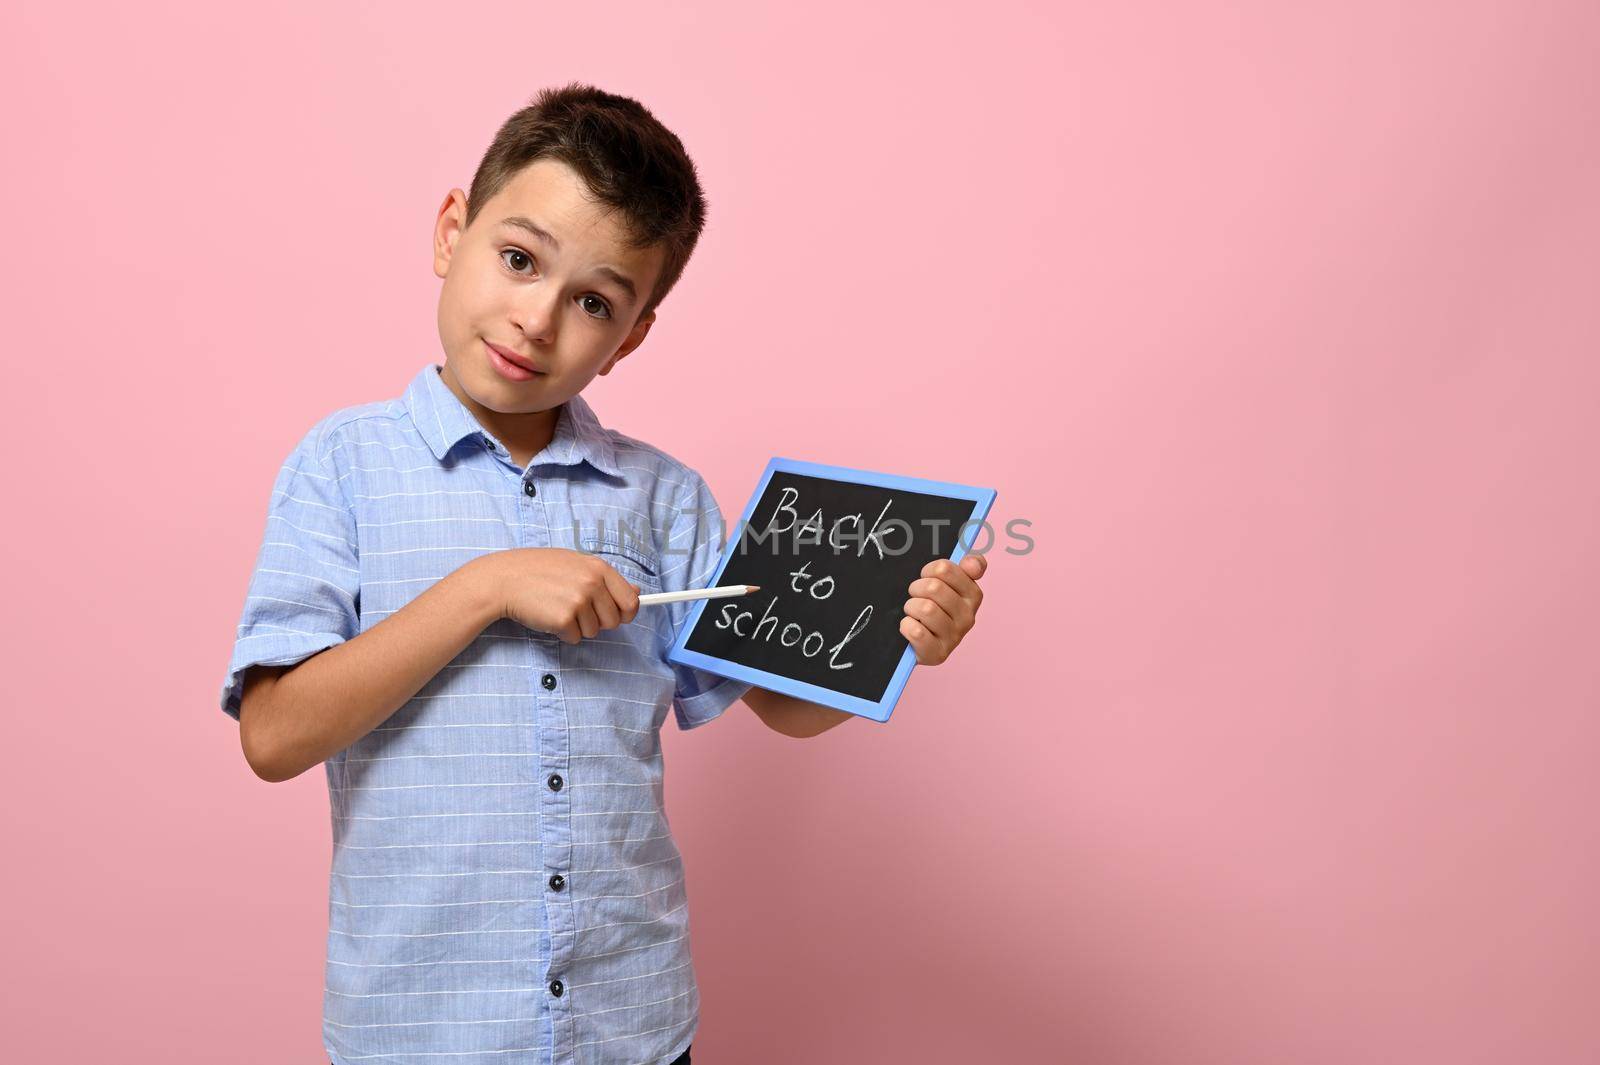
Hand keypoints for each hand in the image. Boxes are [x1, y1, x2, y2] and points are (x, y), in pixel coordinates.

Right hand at [473, 548, 640, 643]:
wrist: (504, 578)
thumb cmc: (538, 570)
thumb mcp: (574, 563)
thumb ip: (604, 578)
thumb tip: (636, 592)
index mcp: (598, 568)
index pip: (630, 600)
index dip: (626, 613)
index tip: (619, 616)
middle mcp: (592, 583)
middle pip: (613, 621)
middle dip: (598, 622)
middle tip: (576, 610)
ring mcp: (578, 601)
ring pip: (594, 632)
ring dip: (578, 627)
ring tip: (558, 608)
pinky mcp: (564, 619)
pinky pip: (575, 638)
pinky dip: (563, 633)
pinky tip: (549, 616)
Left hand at [900, 553, 986, 664]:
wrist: (917, 641)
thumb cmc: (932, 605)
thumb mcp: (947, 582)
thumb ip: (966, 566)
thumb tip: (971, 564)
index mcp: (973, 595)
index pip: (945, 569)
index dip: (929, 570)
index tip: (927, 576)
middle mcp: (968, 617)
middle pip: (933, 588)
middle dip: (917, 589)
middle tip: (916, 596)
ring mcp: (955, 637)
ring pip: (926, 609)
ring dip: (911, 608)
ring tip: (913, 612)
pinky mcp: (938, 654)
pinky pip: (917, 632)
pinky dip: (906, 626)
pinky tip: (910, 628)